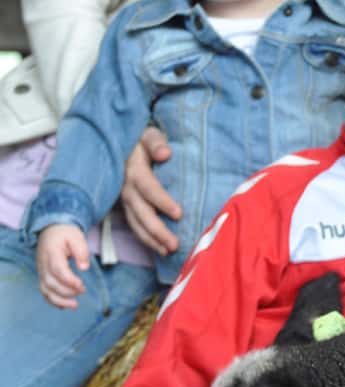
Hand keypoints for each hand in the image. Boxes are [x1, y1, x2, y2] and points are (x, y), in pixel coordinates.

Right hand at [36, 223, 89, 308]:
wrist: (51, 230)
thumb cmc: (65, 233)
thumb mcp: (76, 236)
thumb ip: (81, 251)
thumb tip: (84, 268)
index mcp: (52, 252)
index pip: (58, 270)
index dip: (69, 281)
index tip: (82, 286)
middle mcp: (43, 263)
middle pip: (51, 282)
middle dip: (67, 291)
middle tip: (82, 291)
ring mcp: (41, 270)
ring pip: (45, 289)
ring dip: (59, 300)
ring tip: (74, 305)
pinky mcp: (42, 275)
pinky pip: (44, 291)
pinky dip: (52, 300)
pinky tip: (64, 306)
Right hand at [121, 126, 181, 254]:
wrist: (123, 145)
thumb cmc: (141, 140)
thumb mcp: (148, 135)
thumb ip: (156, 142)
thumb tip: (165, 153)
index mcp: (134, 170)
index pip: (149, 189)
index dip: (162, 202)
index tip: (179, 213)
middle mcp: (127, 188)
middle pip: (141, 213)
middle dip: (158, 230)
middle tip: (174, 244)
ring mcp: (125, 200)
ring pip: (136, 224)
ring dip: (151, 240)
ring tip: (168, 251)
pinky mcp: (126, 207)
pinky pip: (134, 226)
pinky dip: (146, 239)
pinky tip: (159, 249)